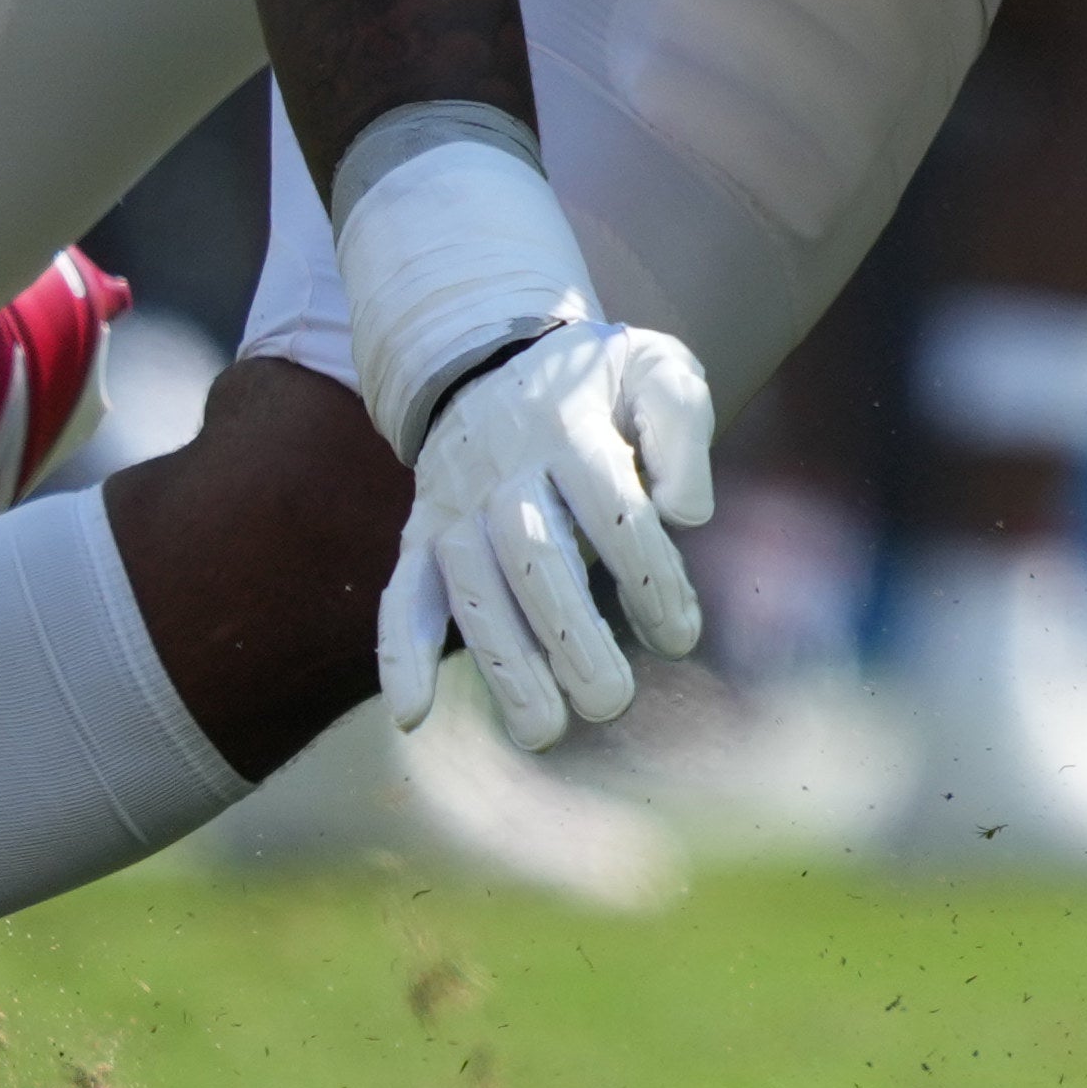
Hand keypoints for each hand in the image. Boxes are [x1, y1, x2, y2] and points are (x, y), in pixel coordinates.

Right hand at [377, 313, 717, 750]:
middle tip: (611, 702)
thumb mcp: (656, 370)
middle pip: (534, 555)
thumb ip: (680, 428)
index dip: (649, 576)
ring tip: (542, 731)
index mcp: (568, 423)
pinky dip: (400, 654)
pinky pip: (402, 593)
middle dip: (571, 635)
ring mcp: (454, 504)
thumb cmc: (598, 384)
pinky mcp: (420, 534)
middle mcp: (502, 466)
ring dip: (503, 661)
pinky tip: (413, 715)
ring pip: (472, 587)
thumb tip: (686, 514)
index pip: (613, 509)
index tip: (680, 637)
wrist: (495, 355)